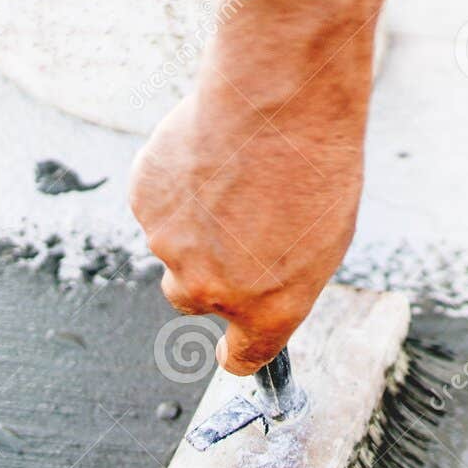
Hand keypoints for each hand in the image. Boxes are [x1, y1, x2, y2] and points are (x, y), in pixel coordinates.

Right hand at [128, 0, 392, 374]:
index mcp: (266, 312)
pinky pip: (156, 204)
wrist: (280, 108)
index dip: (236, 353)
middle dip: (205, 273)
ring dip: (192, 222)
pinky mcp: (144, 202)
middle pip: (190, 299)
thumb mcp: (323, 242)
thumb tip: (258, 283)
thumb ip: (280, 276)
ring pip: (171, 246)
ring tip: (231, 176)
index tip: (231, 349)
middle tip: (232, 230)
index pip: (242, 359)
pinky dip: (174, 186)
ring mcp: (170, 247)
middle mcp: (211, 292)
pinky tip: (206, 156)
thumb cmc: (317, 172)